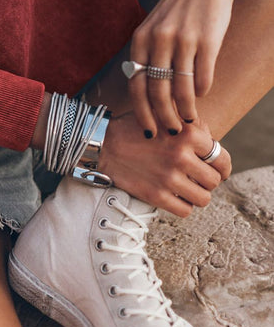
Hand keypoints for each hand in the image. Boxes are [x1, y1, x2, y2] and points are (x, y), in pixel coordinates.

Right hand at [98, 112, 231, 216]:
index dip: (223, 167)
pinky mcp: (156, 196)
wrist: (104, 144)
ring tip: (187, 188)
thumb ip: (191, 124)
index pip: (221, 158)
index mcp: (187, 134)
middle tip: (198, 178)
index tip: (218, 170)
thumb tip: (212, 140)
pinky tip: (175, 197)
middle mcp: (181, 156)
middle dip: (208, 181)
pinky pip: (185, 211)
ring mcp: (169, 178)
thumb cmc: (136, 129)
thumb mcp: (165, 116)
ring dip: (197, 195)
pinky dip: (183, 206)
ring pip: (203, 199)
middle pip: (214, 181)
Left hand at [129, 0, 234, 135]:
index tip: (148, 129)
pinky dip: (202, 91)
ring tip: (190, 120)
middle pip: (157, 92)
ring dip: (186, 110)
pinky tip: (202, 94)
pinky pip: (202, 77)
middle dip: (163, 118)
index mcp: (141, 38)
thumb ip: (149, 54)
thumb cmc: (179, 5)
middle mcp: (158, 40)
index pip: (136, 84)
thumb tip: (148, 91)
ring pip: (181, 89)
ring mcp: (183, 40)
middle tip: (171, 131)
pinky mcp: (207, 40)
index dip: (141, 111)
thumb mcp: (154, 26)